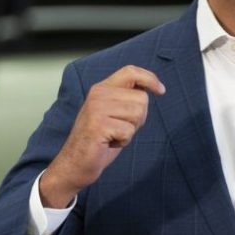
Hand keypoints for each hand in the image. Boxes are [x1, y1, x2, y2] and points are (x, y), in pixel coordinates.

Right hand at [39, 65, 165, 207]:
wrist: (74, 163)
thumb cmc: (99, 140)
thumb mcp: (112, 112)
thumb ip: (126, 98)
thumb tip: (150, 88)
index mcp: (102, 88)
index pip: (130, 71)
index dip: (150, 78)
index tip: (161, 90)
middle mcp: (98, 94)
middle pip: (141, 98)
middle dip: (139, 117)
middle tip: (120, 128)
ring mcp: (97, 109)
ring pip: (138, 113)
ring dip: (131, 129)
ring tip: (113, 134)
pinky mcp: (98, 125)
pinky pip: (129, 131)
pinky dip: (124, 141)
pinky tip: (109, 143)